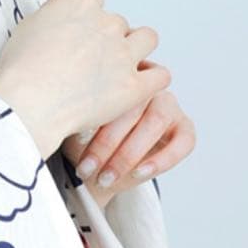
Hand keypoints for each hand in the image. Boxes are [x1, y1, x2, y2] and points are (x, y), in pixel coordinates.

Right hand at [0, 0, 171, 160]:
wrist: (29, 102)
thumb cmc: (22, 65)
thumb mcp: (31, 22)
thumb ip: (55, 3)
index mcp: (81, 2)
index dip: (86, 16)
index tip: (78, 31)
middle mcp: (106, 22)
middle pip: (118, 21)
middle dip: (107, 36)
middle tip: (88, 57)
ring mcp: (123, 54)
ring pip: (147, 38)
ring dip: (136, 48)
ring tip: (120, 64)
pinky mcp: (134, 86)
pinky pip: (160, 74)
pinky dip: (152, 78)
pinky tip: (138, 84)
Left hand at [60, 62, 196, 209]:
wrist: (99, 160)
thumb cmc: (82, 133)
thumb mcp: (73, 121)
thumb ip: (74, 111)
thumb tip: (64, 117)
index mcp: (115, 70)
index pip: (108, 88)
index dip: (92, 118)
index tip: (72, 143)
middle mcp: (143, 81)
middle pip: (132, 104)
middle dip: (107, 142)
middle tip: (86, 168)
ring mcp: (167, 101)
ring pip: (156, 120)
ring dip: (130, 152)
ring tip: (106, 176)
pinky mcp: (184, 126)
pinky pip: (183, 140)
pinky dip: (162, 158)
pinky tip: (140, 173)